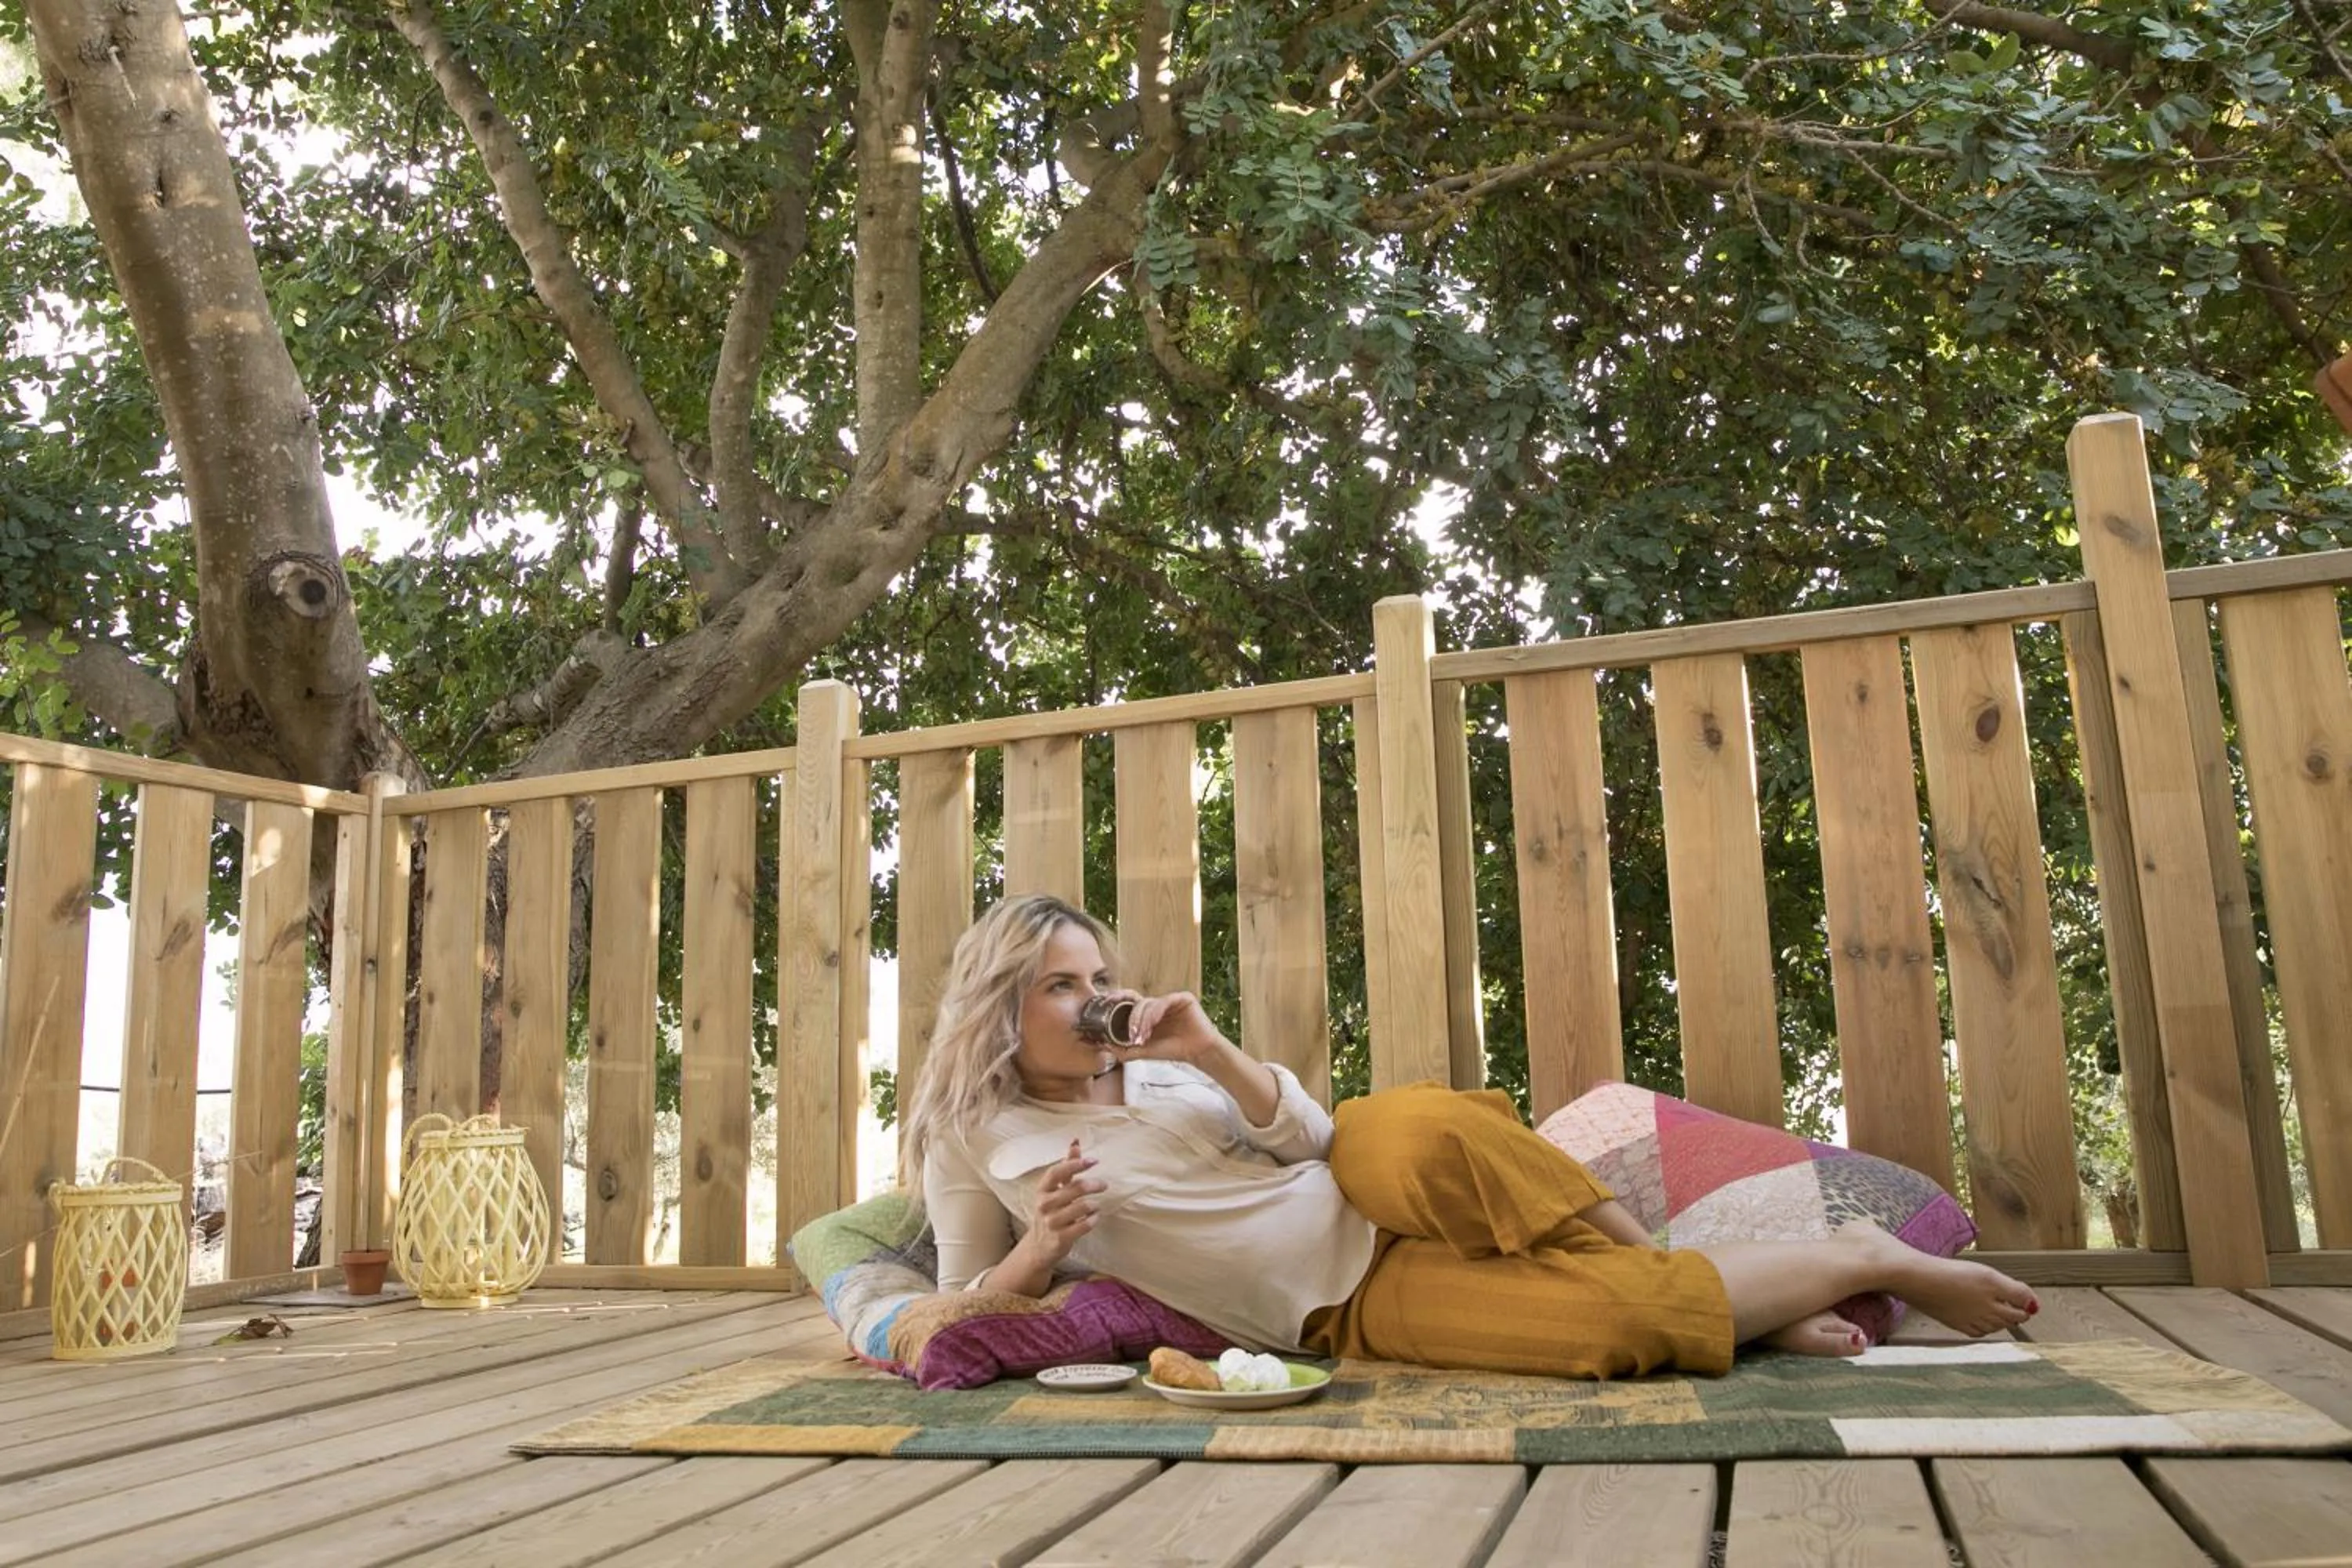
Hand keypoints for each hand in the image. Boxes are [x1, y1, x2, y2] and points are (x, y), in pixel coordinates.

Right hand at [1015, 1139, 1102, 1270]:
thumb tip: (1075, 1143)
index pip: (1057, 1172)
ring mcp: (1051, 1222)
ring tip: (1096, 1205)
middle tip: (1104, 1184)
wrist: (1038, 1246)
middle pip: (1073, 1189)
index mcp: (1043, 1189)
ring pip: (1080, 1207)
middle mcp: (1044, 1204)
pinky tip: (1095, 1217)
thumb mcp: (1054, 1189)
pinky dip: (1092, 1220)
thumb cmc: (1050, 1212)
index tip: (1093, 1160)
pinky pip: (1083, 1226)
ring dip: (1093, 1205)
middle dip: (1092, 1185)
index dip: (1075, 1164)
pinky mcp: (1060, 1238)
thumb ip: (1066, 1167)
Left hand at [1108, 990, 1224, 1065]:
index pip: (1128, 1000)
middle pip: (1136, 1000)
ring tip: (1143, 1036)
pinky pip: (1163, 1001)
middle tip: (1128, 1031)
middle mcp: (1156, 1004)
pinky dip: (1155, 1013)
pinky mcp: (1182, 998)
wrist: (1196, 1053)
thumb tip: (1104, 1046)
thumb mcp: (1144, 1051)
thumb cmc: (1172, 1050)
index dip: (1116, 998)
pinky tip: (1153, 1024)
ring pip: (1148, 1003)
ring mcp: (1169, 1000)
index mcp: (1147, 1012)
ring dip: (1142, 1020)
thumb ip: (1125, 1049)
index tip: (1105, 1002)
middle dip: (1129, 1015)